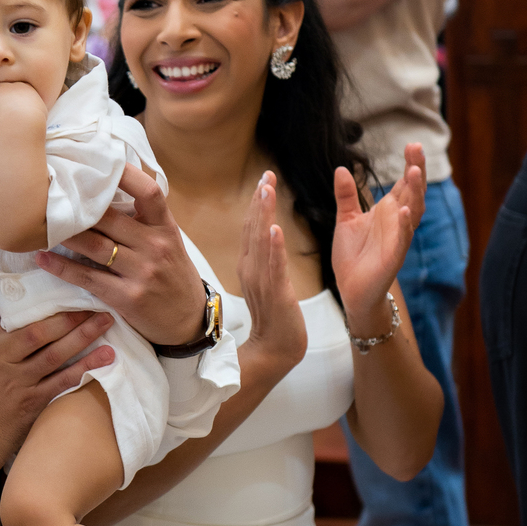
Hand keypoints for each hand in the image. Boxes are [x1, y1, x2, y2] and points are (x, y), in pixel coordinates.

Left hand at [0, 81, 46, 124]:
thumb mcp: (40, 112)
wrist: (23, 118)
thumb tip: (36, 118)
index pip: (16, 88)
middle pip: (0, 87)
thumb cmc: (34, 119)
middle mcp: (11, 85)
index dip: (11, 94)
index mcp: (25, 88)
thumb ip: (35, 111)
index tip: (8, 101)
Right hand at [0, 268, 114, 468]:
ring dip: (83, 334)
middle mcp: (0, 357)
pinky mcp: (34, 400)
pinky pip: (65, 380)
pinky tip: (107, 357)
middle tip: (91, 290)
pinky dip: (87, 368)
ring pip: (57, 351)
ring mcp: (19, 380)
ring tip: (106, 317)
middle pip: (38, 327)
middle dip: (66, 310)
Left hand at [36, 164, 204, 345]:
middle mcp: (155, 246)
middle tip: (48, 193)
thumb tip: (108, 189)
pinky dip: (61, 267)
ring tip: (38, 223)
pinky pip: (87, 277)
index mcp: (165, 228)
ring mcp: (142, 272)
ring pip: (94, 245)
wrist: (188, 320)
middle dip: (78, 206)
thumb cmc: (172, 275)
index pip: (149, 192)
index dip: (125, 174)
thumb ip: (144, 219)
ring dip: (64, 234)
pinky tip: (42, 258)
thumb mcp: (168, 241)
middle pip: (109, 218)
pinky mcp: (127, 298)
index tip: (99, 163)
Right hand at [237, 173, 306, 378]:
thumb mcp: (266, 285)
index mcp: (250, 267)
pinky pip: (274, 267)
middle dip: (260, 200)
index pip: (251, 229)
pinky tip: (274, 229)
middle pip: (253, 229)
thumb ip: (263, 263)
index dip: (257, 204)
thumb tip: (264, 241)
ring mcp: (262, 282)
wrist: (275, 351)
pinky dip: (273, 248)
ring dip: (263, 215)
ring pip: (261, 242)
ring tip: (266, 190)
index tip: (264, 179)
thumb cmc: (274, 320)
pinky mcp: (276, 294)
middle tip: (266, 173)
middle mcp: (252, 270)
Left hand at [332, 143, 425, 331]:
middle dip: (416, 171)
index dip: (409, 164)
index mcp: (387, 211)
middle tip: (416, 149)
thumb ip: (346, 195)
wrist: (351, 289)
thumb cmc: (353, 255)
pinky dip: (403, 225)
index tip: (411, 144)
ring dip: (413, 193)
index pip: (403, 184)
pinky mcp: (393, 257)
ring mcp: (398, 239)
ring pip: (412, 212)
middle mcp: (397, 222)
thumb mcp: (346, 219)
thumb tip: (342, 168)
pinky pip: (401, 239)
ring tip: (413, 172)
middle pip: (412, 192)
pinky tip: (404, 211)